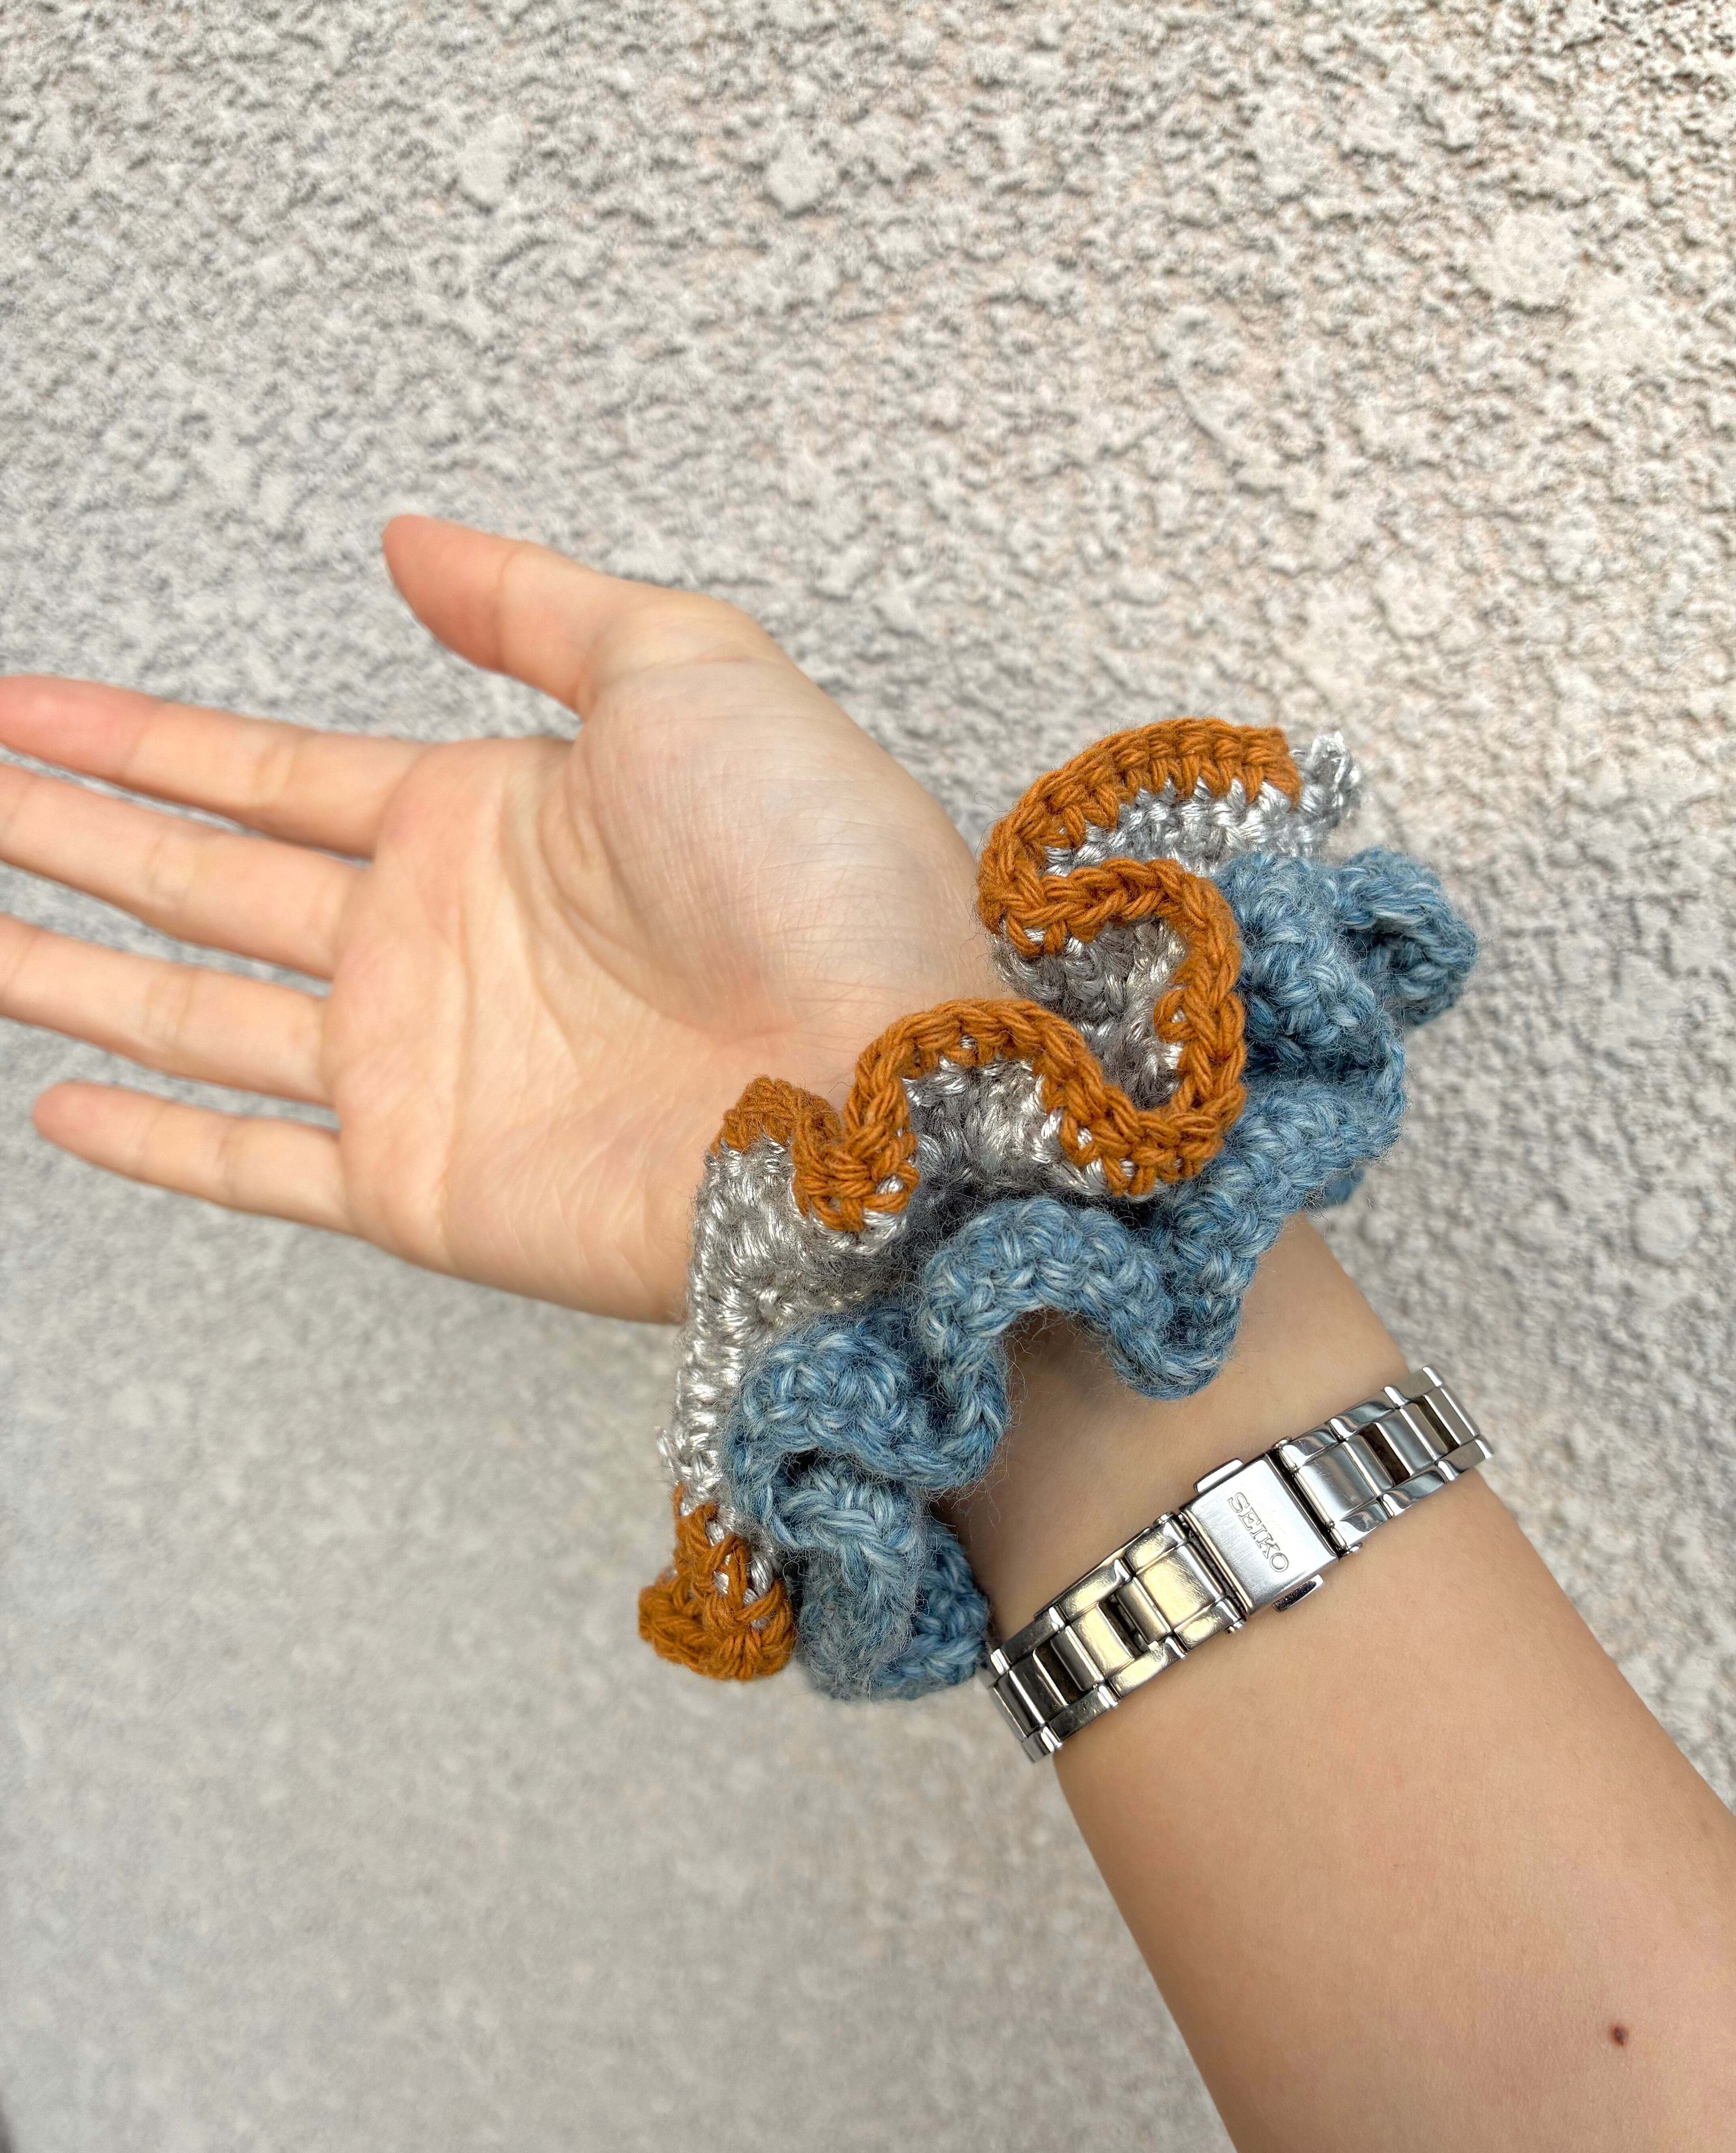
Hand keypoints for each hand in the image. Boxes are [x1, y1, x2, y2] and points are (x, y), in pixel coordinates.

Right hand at [0, 519, 994, 1320]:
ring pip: (186, 1011)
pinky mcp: (418, 1184)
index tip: (20, 707)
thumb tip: (409, 546)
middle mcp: (429, 943)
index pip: (258, 772)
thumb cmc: (822, 875)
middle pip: (195, 881)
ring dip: (64, 970)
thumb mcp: (690, 668)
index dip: (134, 738)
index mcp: (481, 820)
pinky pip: (250, 1165)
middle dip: (69, 836)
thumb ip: (537, 608)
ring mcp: (414, 1068)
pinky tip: (64, 1099)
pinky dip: (154, 1144)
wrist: (882, 1074)